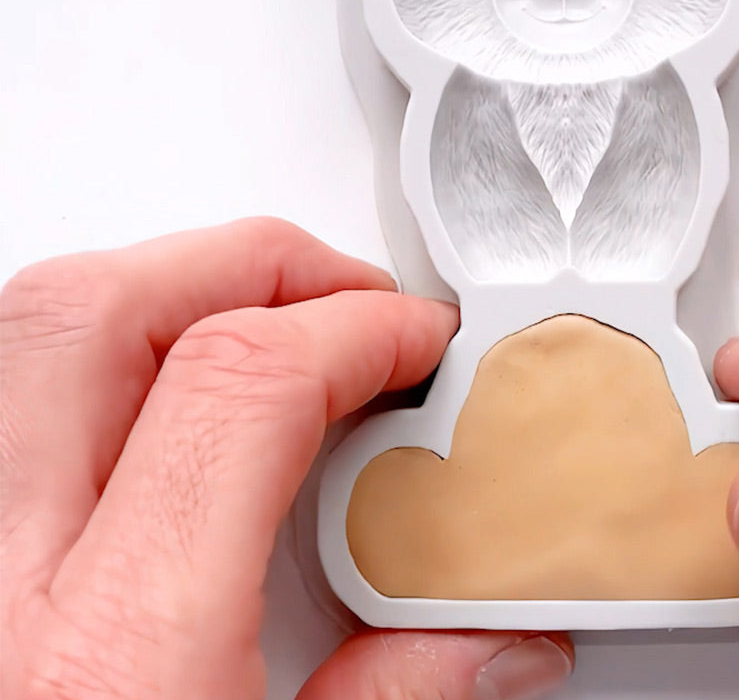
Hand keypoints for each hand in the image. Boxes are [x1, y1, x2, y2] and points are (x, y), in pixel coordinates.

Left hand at [0, 218, 572, 699]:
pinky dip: (87, 369)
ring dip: (162, 298)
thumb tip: (504, 637)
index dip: (358, 326)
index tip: (418, 343)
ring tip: (257, 333)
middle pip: (101, 310)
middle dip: (252, 265)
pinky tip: (149, 412)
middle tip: (342, 302)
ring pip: (24, 330)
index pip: (241, 385)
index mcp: (111, 662)